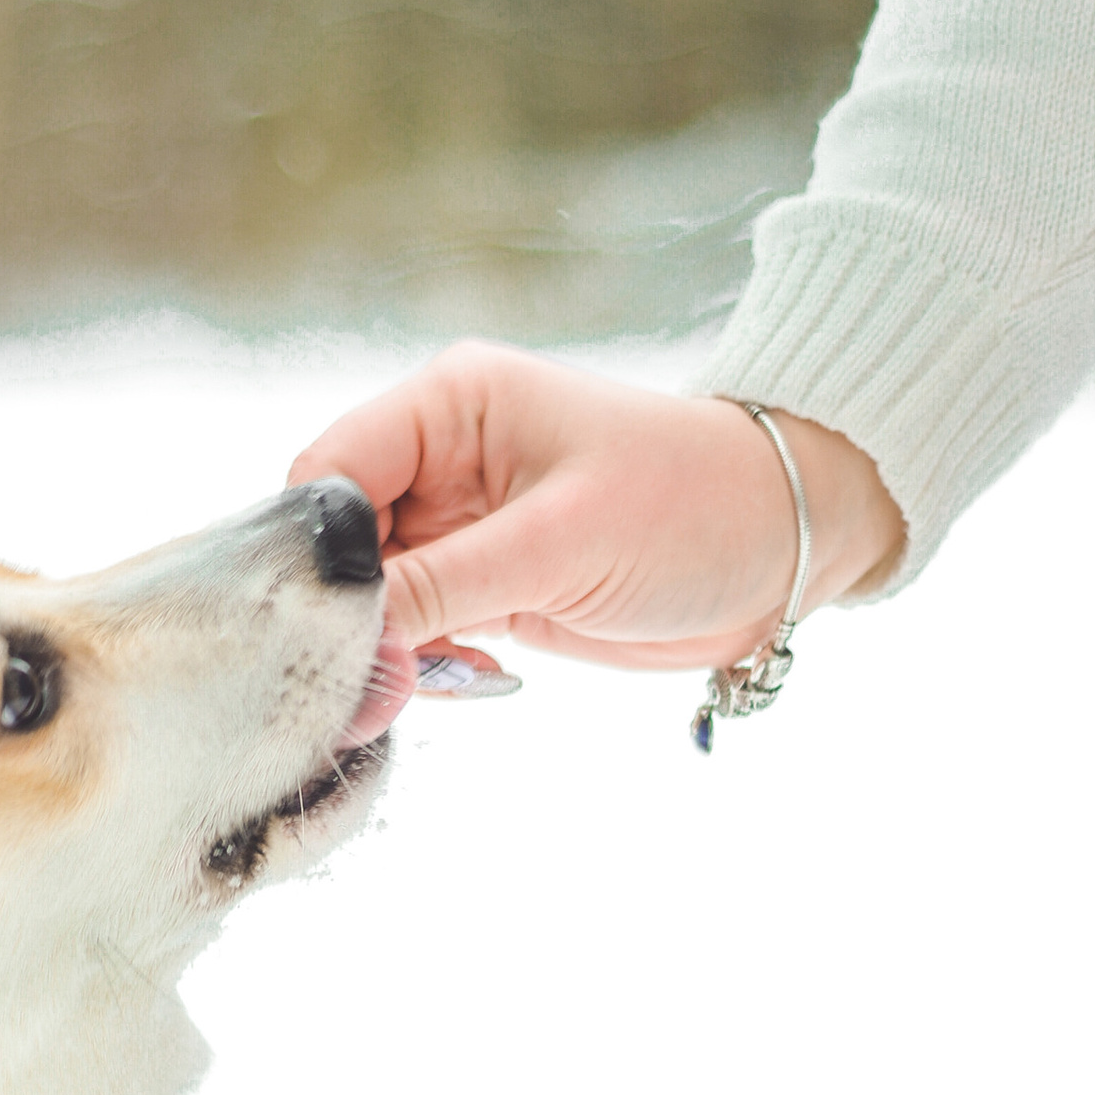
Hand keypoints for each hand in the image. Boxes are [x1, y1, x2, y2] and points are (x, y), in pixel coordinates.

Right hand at [287, 342, 903, 673]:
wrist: (784, 547)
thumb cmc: (689, 506)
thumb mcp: (557, 543)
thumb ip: (442, 590)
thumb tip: (347, 647)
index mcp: (448, 405)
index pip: (328, 472)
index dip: (311, 550)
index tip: (318, 629)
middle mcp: (441, 459)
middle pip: (340, 542)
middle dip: (346, 615)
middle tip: (364, 686)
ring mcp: (462, 525)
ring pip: (373, 597)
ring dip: (384, 650)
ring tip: (418, 688)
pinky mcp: (488, 583)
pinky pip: (418, 629)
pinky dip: (422, 663)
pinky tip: (457, 681)